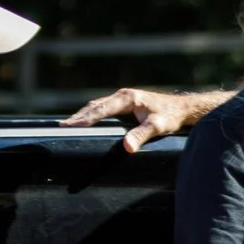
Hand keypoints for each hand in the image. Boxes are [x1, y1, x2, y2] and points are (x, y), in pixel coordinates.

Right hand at [63, 87, 227, 152]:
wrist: (182, 109)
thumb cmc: (171, 116)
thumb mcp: (157, 126)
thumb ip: (141, 135)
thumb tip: (126, 147)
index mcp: (126, 98)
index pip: (100, 109)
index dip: (84, 118)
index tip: (68, 125)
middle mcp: (122, 96)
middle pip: (94, 106)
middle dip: (78, 116)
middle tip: (61, 126)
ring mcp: (122, 99)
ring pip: (97, 106)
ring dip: (83, 115)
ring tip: (68, 125)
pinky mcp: (124, 104)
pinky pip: (103, 109)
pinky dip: (92, 115)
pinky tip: (85, 122)